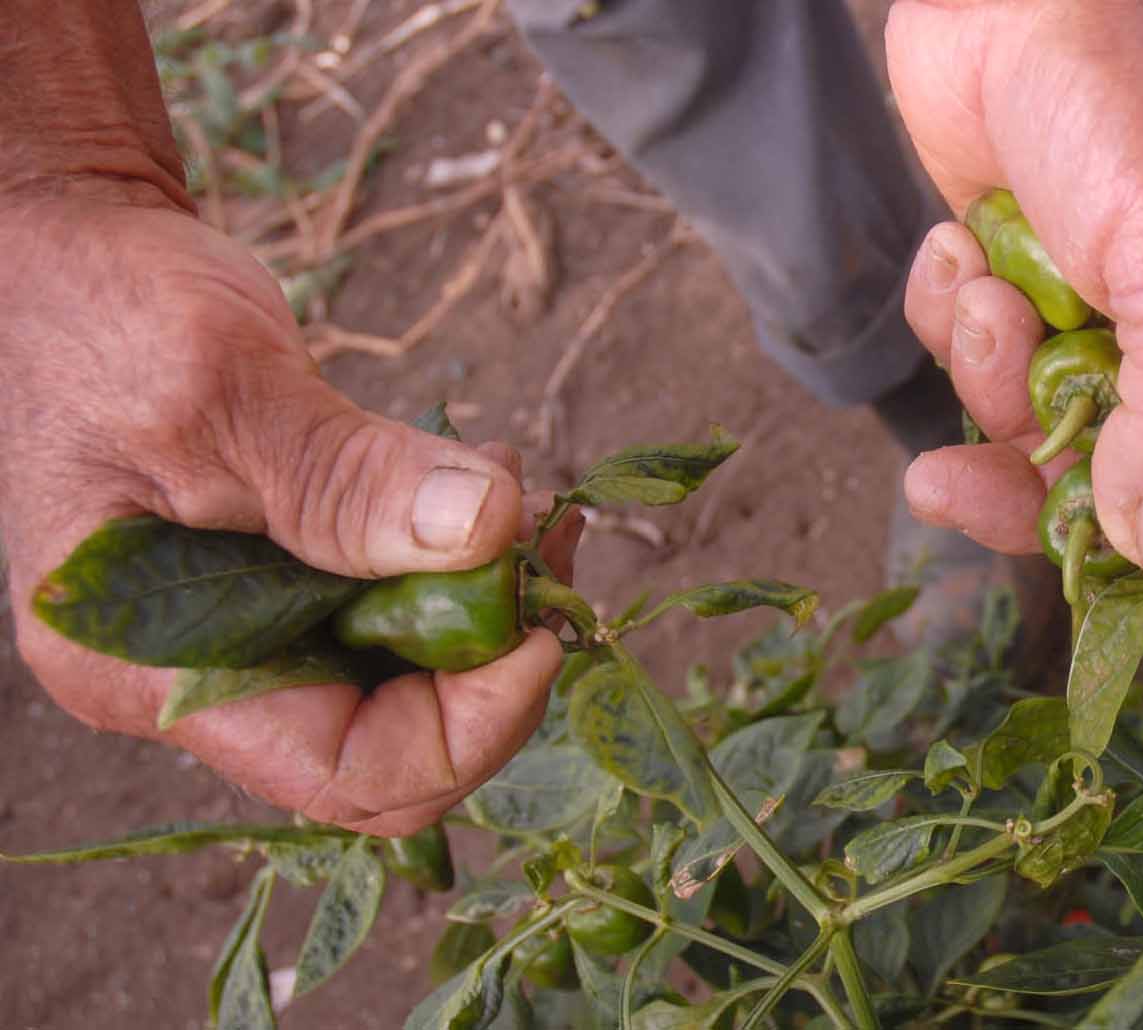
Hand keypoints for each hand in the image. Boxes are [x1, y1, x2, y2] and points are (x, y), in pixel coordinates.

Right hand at [0, 196, 577, 834]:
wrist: (75, 258)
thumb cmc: (106, 314)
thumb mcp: (227, 391)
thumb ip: (348, 479)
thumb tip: (487, 532)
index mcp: (147, 671)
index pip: (345, 773)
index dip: (465, 729)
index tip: (540, 634)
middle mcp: (197, 678)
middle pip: (388, 743)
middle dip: (487, 664)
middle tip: (541, 547)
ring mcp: (244, 631)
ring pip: (404, 678)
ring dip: (484, 601)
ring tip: (518, 492)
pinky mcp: (283, 581)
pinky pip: (392, 607)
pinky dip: (454, 560)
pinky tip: (484, 485)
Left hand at [887, 0, 1142, 597]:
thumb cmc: (1134, 106)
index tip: (1075, 562)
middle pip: (1111, 487)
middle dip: (1027, 480)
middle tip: (947, 482)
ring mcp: (1095, 314)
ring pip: (1028, 424)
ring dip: (986, 373)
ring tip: (987, 287)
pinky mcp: (1014, 282)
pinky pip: (970, 356)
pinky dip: (951, 313)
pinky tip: (962, 246)